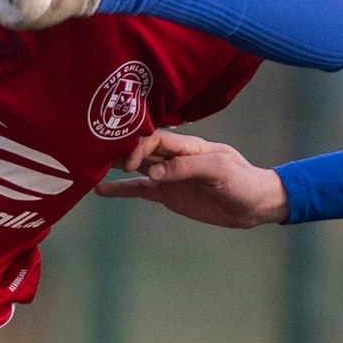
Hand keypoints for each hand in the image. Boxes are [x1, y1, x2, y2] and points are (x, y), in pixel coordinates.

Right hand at [97, 130, 289, 228]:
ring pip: (136, 167)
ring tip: (87, 162)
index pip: (157, 138)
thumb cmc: (243, 181)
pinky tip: (101, 190)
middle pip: (142, 148)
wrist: (255, 204)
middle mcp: (175, 158)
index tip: (131, 163)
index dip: (140, 145)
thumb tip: (153, 173)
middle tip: (90, 148)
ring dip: (115, 164)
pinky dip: (122, 189)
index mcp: (189, 146)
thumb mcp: (219, 172)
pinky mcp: (168, 194)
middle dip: (119, 146)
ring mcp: (169, 176)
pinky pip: (140, 189)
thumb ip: (186, 169)